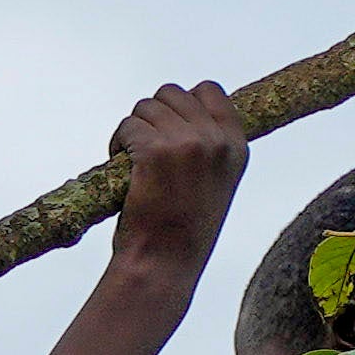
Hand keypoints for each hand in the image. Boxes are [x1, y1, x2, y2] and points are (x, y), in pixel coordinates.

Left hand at [106, 79, 254, 279]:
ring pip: (144, 107)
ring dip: (132, 129)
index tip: (169, 127)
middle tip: (145, 147)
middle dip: (152, 115)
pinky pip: (127, 126)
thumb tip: (184, 110)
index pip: (209, 90)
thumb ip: (210, 146)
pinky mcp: (154, 152)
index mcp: (236, 146)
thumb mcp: (216, 183)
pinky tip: (120, 165)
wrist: (164, 265)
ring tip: (133, 161)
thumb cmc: (184, 230)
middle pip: (171, 93)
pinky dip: (118, 142)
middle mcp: (215, 140)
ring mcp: (185, 143)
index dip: (182, 102)